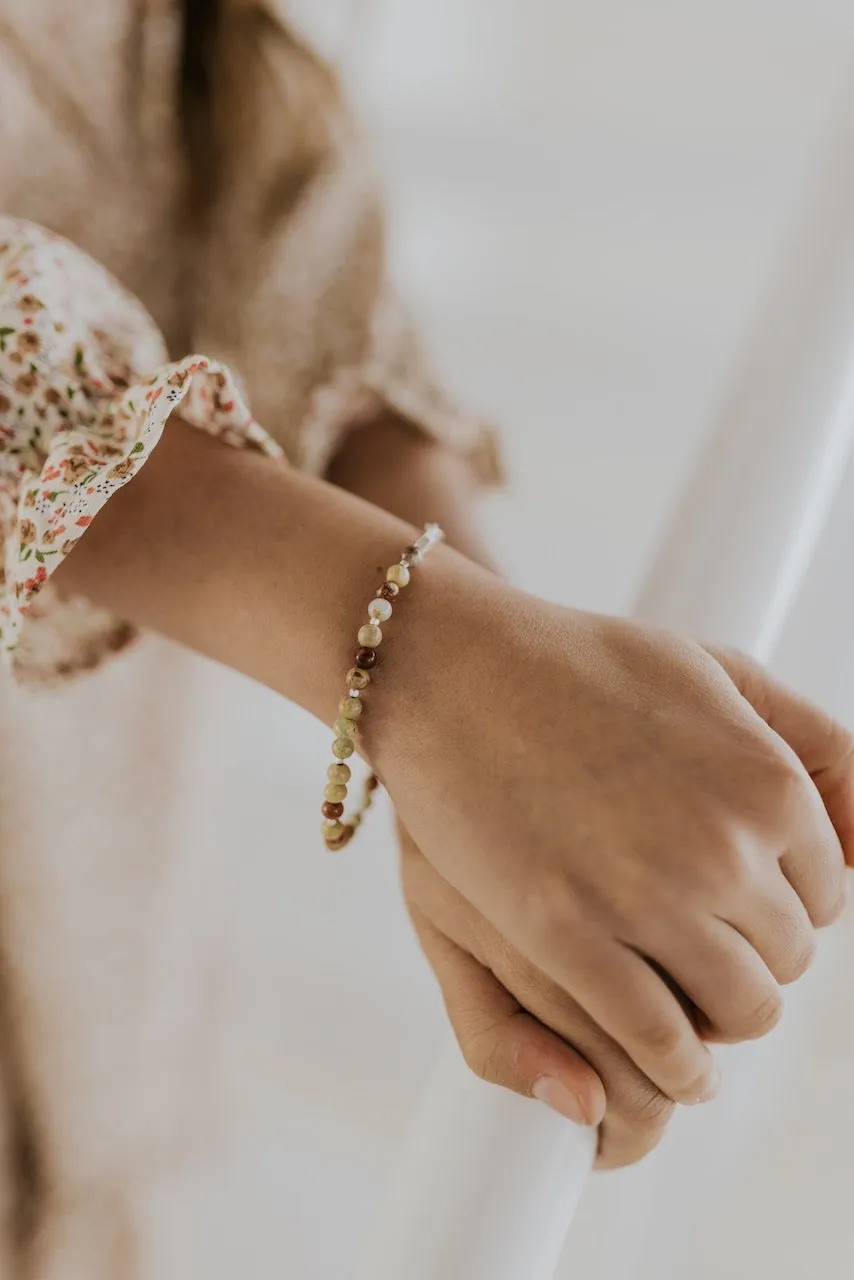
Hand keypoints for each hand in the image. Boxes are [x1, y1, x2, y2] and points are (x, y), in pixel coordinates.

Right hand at [370, 560, 853, 1106]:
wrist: (457, 671)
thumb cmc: (581, 667)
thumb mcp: (718, 670)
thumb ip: (815, 744)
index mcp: (767, 782)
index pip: (826, 895)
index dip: (779, 904)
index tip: (734, 901)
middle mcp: (723, 846)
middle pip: (788, 959)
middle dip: (750, 957)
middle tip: (697, 943)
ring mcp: (647, 899)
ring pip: (741, 1011)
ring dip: (720, 1018)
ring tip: (688, 1004)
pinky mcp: (570, 940)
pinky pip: (663, 1043)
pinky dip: (678, 1065)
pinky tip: (672, 1061)